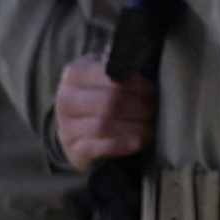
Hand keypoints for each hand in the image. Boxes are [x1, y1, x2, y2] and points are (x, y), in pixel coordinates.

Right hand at [50, 52, 148, 168]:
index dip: (135, 84)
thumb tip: (147, 70)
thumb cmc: (99, 96)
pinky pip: (99, 147)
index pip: (109, 77)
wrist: (77, 128)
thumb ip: (120, 70)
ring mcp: (66, 126)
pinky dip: (121, 145)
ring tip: (149, 127)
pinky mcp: (73, 149)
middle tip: (154, 110)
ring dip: (132, 127)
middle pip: (108, 102)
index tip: (151, 90)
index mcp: (74, 73)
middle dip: (137, 107)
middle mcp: (65, 99)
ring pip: (103, 125)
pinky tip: (137, 142)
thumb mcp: (104, 76)